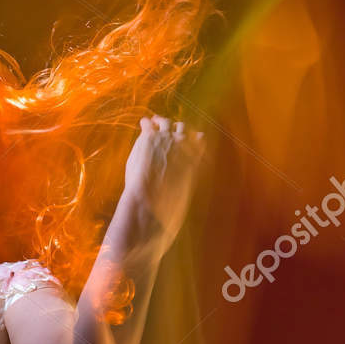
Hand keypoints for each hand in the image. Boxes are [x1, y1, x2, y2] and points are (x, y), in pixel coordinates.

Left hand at [119, 115, 205, 253]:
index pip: (201, 140)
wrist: (148, 204)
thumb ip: (186, 196)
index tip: (193, 138)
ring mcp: (166, 139)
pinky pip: (148, 123)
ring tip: (155, 122)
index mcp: (195, 160)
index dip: (196, 138)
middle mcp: (184, 146)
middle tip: (172, 128)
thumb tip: (187, 222)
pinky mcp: (149, 138)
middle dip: (179, 128)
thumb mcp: (182, 204)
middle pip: (185, 128)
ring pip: (167, 122)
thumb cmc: (165, 212)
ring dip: (161, 122)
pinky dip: (146, 122)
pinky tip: (143, 123)